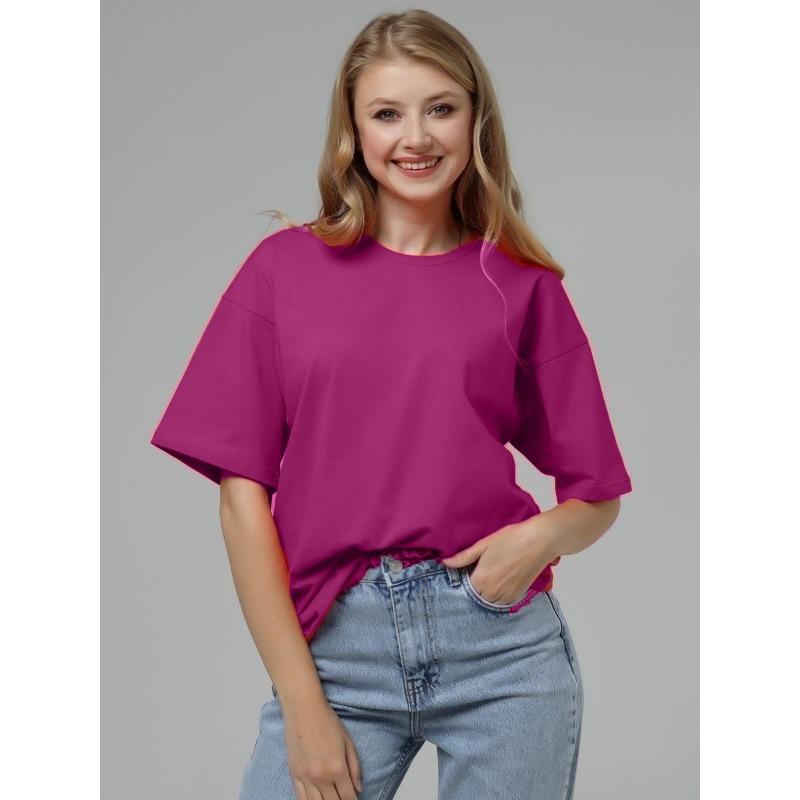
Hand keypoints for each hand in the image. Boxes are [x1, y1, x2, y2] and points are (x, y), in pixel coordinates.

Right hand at [282, 695, 362, 798]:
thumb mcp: (348, 742)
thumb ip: (355, 767)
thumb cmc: (327, 721)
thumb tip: (359, 788)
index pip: (348, 797)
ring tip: (331, 799)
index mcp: (337, 768)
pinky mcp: (294, 775)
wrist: (304, 709)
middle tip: (344, 799)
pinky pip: (301, 798)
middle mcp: (321, 777)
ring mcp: (305, 778)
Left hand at [440, 517, 560, 604]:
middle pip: (476, 596)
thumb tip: (445, 562)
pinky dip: (498, 596)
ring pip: (488, 601)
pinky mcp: (517, 596)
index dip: (465, 579)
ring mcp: (506, 596)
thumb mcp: (484, 545)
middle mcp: (492, 592)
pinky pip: (501, 602)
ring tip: (491, 576)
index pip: (464, 588)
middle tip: (481, 571)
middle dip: (475, 587)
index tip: (468, 571)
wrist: (539, 541)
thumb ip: (464, 557)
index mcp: (481, 579)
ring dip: (486, 593)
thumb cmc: (510, 539)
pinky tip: (500, 581)